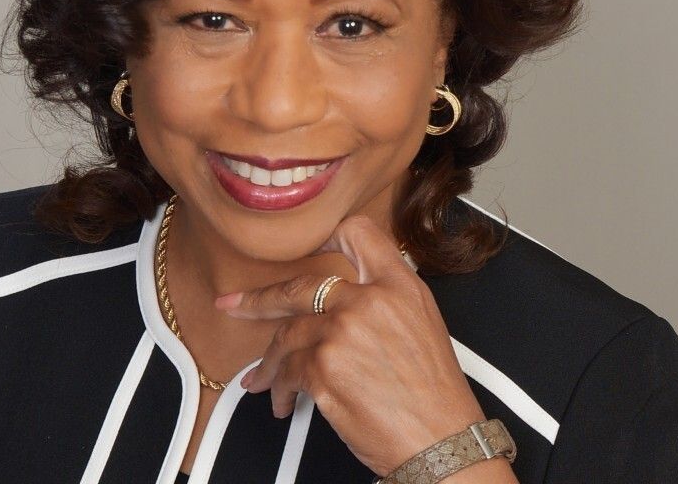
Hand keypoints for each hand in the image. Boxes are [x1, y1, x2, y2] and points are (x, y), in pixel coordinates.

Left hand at [213, 213, 489, 476]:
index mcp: (398, 285)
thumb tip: (342, 296)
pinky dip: (280, 388)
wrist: (442, 443)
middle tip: (235, 305)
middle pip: (300, 286)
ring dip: (269, 361)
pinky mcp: (322, 369)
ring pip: (286, 334)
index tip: (304, 248)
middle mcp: (368, 301)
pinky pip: (286, 371)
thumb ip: (384, 298)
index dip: (328, 237)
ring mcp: (342, 332)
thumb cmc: (434, 394)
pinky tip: (283, 400)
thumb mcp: (422, 323)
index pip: (357, 234)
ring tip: (262, 379)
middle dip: (260, 299)